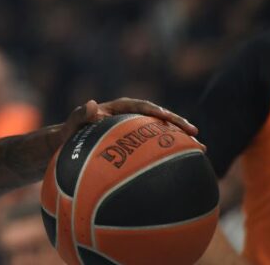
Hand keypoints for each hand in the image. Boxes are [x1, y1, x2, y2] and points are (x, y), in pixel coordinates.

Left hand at [59, 98, 198, 145]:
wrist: (68, 144)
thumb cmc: (69, 134)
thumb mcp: (71, 125)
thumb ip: (78, 115)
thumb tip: (91, 104)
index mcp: (117, 108)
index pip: (142, 107)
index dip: (158, 112)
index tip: (172, 120)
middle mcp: (129, 116)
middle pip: (158, 118)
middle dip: (178, 125)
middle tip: (196, 136)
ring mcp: (133, 130)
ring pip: (160, 132)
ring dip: (179, 140)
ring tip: (201, 150)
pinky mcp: (135, 144)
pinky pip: (154, 146)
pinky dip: (167, 152)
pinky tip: (184, 165)